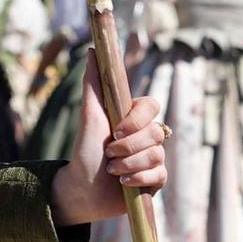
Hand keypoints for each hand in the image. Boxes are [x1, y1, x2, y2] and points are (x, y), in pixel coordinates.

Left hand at [49, 59, 165, 225]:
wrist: (82, 190)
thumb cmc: (85, 152)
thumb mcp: (89, 117)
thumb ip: (93, 84)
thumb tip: (92, 51)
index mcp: (133, 117)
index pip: (152, 106)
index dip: (137, 119)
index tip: (115, 131)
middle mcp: (146, 135)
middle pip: (155, 133)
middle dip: (128, 147)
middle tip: (108, 154)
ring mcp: (153, 157)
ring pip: (157, 155)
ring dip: (130, 164)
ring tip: (112, 170)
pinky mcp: (156, 180)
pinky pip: (160, 175)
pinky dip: (139, 179)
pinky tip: (123, 183)